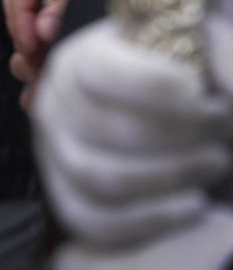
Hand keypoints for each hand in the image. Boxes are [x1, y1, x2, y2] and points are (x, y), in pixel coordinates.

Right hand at [33, 19, 232, 246]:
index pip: (99, 73)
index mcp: (80, 58)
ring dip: (172, 175)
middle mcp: (55, 105)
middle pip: (105, 129)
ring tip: (215, 161)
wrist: (158, 107)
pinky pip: (97, 222)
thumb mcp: (200, 47)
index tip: (201, 93)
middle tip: (224, 128)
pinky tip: (194, 205)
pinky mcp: (66, 198)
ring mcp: (55, 155)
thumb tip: (228, 88)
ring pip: (102, 178)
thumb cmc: (178, 72)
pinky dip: (152, 220)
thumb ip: (222, 59)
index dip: (153, 86)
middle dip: (179, 133)